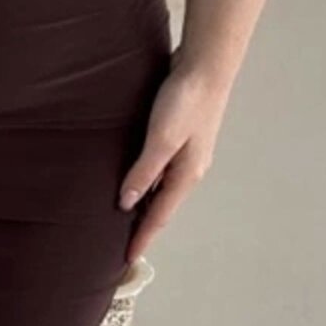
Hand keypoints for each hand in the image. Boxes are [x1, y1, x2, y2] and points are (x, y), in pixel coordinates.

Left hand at [117, 56, 230, 263]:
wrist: (205, 67)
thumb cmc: (185, 101)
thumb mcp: (161, 140)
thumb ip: (144, 172)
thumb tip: (125, 202)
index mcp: (186, 175)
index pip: (159, 216)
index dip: (142, 237)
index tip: (127, 259)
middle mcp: (188, 169)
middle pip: (161, 206)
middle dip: (144, 226)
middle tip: (120, 243)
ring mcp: (185, 153)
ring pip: (161, 187)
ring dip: (144, 203)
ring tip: (123, 217)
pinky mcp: (179, 137)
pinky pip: (160, 169)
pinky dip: (147, 180)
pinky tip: (134, 178)